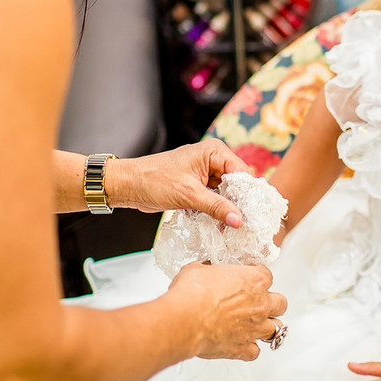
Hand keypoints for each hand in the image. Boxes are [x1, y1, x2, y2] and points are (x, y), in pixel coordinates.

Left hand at [113, 139, 251, 226]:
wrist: (129, 186)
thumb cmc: (154, 180)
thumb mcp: (189, 195)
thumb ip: (216, 207)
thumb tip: (239, 220)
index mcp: (213, 152)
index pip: (241, 172)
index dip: (246, 193)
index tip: (250, 214)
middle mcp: (212, 160)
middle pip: (236, 184)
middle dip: (237, 204)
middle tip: (242, 225)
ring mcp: (205, 174)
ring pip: (226, 194)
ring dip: (226, 210)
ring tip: (231, 229)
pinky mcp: (198, 186)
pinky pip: (214, 199)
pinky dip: (215, 211)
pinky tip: (219, 226)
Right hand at [167, 262, 286, 360]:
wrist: (185, 318)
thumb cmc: (193, 292)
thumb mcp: (200, 269)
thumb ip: (209, 271)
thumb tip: (205, 272)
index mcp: (254, 280)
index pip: (266, 276)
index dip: (256, 278)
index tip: (248, 281)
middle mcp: (261, 304)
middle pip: (280, 304)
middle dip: (272, 304)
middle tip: (258, 304)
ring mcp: (255, 328)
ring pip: (275, 329)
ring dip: (266, 328)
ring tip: (254, 326)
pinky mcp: (242, 348)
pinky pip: (255, 352)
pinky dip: (249, 349)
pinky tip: (240, 345)